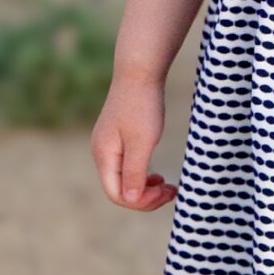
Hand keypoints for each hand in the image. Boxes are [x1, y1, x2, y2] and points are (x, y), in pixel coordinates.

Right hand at [91, 74, 178, 210]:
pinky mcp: (117, 138)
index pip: (117, 195)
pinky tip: (156, 175)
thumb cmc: (142, 106)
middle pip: (119, 189)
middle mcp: (101, 153)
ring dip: (145, 187)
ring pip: (124, 179)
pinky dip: (142, 175)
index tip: (165, 193)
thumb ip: (134, 173)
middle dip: (145, 197)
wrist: (139, 72)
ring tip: (166, 186)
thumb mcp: (141, 143)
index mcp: (104, 156)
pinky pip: (127, 166)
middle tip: (171, 191)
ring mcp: (108, 145)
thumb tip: (129, 199)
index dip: (141, 202)